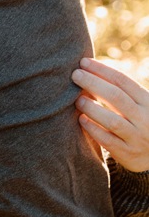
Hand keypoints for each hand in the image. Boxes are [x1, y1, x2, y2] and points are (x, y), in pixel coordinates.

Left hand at [72, 57, 148, 171]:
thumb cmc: (140, 122)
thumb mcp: (139, 105)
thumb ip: (121, 91)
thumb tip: (89, 70)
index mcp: (148, 101)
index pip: (123, 81)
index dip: (102, 69)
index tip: (83, 62)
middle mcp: (145, 118)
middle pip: (117, 97)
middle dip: (94, 83)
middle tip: (75, 74)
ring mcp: (136, 137)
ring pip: (113, 120)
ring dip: (92, 108)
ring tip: (77, 99)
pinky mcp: (127, 153)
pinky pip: (108, 140)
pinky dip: (93, 129)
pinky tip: (81, 119)